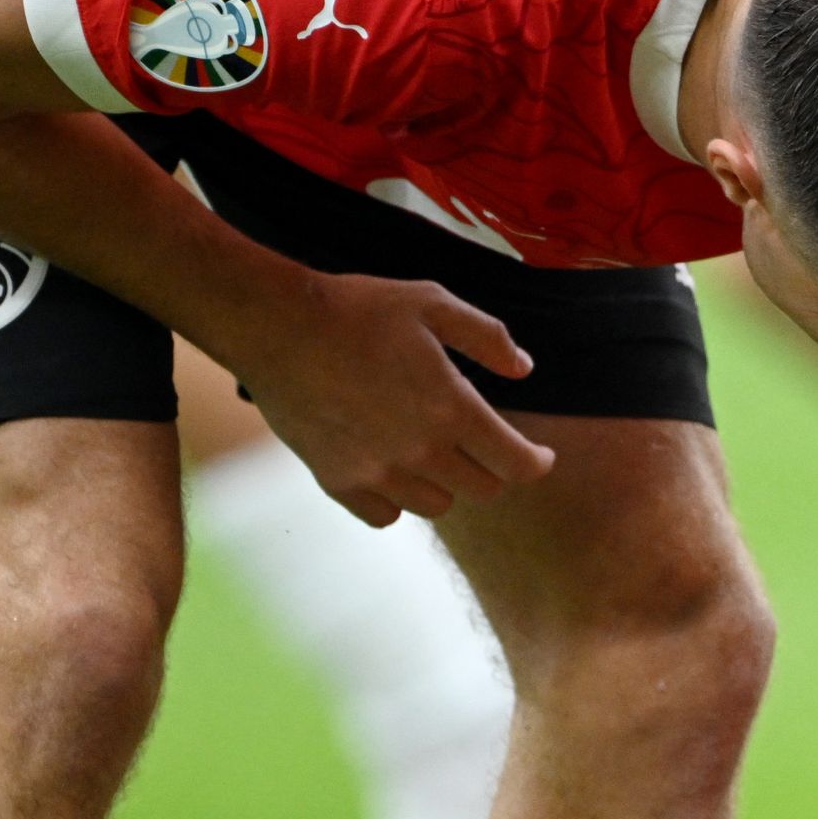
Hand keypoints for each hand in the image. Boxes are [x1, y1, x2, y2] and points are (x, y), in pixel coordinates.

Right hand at [232, 270, 557, 524]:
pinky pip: (385, 516)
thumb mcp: (433, 303)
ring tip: (430, 451)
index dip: (538, 462)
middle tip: (479, 443)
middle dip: (490, 467)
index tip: (540, 456)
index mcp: (453, 410)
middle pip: (483, 490)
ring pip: (436, 506)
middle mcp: (420, 452)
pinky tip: (391, 469)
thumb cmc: (358, 308)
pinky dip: (395, 501)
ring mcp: (377, 472)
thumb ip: (487, 337)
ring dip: (444, 484)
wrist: (276, 325)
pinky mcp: (338, 482)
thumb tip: (525, 368)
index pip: (517, 465)